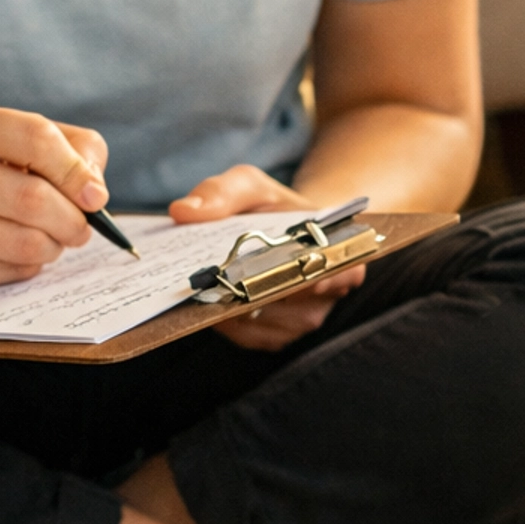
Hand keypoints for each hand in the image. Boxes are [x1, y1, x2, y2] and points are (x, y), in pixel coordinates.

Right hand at [0, 102, 110, 293]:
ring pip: (25, 241)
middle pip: (33, 196)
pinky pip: (8, 271)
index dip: (75, 169)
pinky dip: (27, 266)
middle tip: (80, 226)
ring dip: (53, 245)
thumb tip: (94, 192)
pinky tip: (14, 253)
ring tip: (50, 238)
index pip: (35, 137)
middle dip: (71, 218)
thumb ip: (72, 149)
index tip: (95, 195)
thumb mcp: (18, 143)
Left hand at [168, 161, 364, 351]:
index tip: (269, 275)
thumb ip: (223, 192)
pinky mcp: (277, 335)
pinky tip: (212, 303)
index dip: (299, 278)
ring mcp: (302, 319)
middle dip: (249, 292)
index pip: (329, 276)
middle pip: (286, 304)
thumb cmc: (272, 207)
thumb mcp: (251, 186)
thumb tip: (183, 211)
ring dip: (232, 309)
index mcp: (341, 254)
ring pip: (264, 324)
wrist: (278, 232)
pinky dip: (226, 323)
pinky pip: (249, 337)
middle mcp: (328, 293)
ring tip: (208, 289)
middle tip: (215, 280)